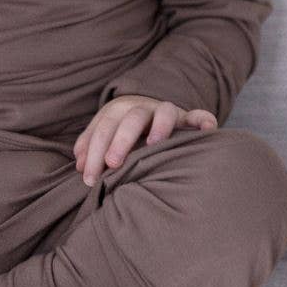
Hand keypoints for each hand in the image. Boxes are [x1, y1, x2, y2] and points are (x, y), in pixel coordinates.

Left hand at [73, 95, 217, 185]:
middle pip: (131, 119)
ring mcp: (166, 112)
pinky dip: (203, 120)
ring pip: (164, 111)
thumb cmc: (123, 131)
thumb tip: (80, 165)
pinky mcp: (187, 118)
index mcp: (119, 111)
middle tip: (112, 164)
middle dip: (119, 140)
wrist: (148, 109)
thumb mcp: (105, 133)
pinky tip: (207, 130)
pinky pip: (198, 116)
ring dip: (159, 125)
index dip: (94, 151)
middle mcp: (143, 108)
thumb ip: (92, 146)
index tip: (89, 177)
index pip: (104, 127)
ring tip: (154, 144)